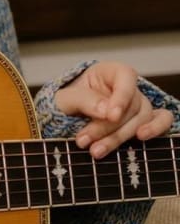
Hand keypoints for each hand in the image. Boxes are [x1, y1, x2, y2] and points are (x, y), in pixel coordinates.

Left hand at [54, 61, 173, 158]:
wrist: (62, 118)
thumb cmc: (64, 102)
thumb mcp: (63, 98)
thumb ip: (83, 100)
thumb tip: (107, 111)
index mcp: (107, 72)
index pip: (125, 76)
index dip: (121, 96)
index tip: (110, 116)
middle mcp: (125, 86)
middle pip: (130, 105)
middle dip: (106, 127)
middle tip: (84, 141)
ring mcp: (136, 104)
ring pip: (141, 119)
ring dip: (119, 137)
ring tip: (95, 151)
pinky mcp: (142, 121)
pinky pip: (161, 121)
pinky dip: (156, 129)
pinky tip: (141, 139)